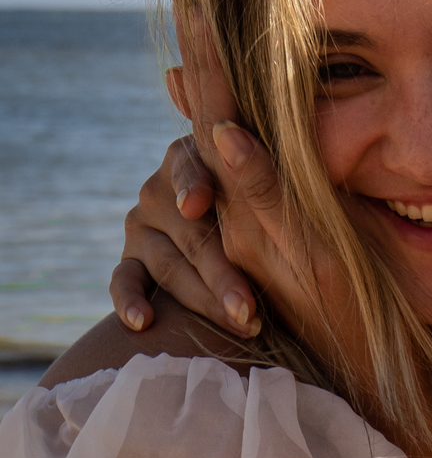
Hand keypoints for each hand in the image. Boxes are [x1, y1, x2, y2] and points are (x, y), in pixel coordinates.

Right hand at [112, 135, 260, 337]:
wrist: (271, 255)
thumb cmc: (280, 215)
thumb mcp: (273, 195)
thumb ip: (256, 171)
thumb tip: (228, 133)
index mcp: (194, 156)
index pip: (189, 169)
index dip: (195, 186)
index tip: (196, 206)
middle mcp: (161, 188)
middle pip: (189, 232)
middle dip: (222, 272)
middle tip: (250, 307)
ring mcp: (142, 225)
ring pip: (168, 264)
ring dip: (203, 298)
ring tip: (238, 323)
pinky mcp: (132, 261)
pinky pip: (123, 280)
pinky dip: (131, 301)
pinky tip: (144, 322)